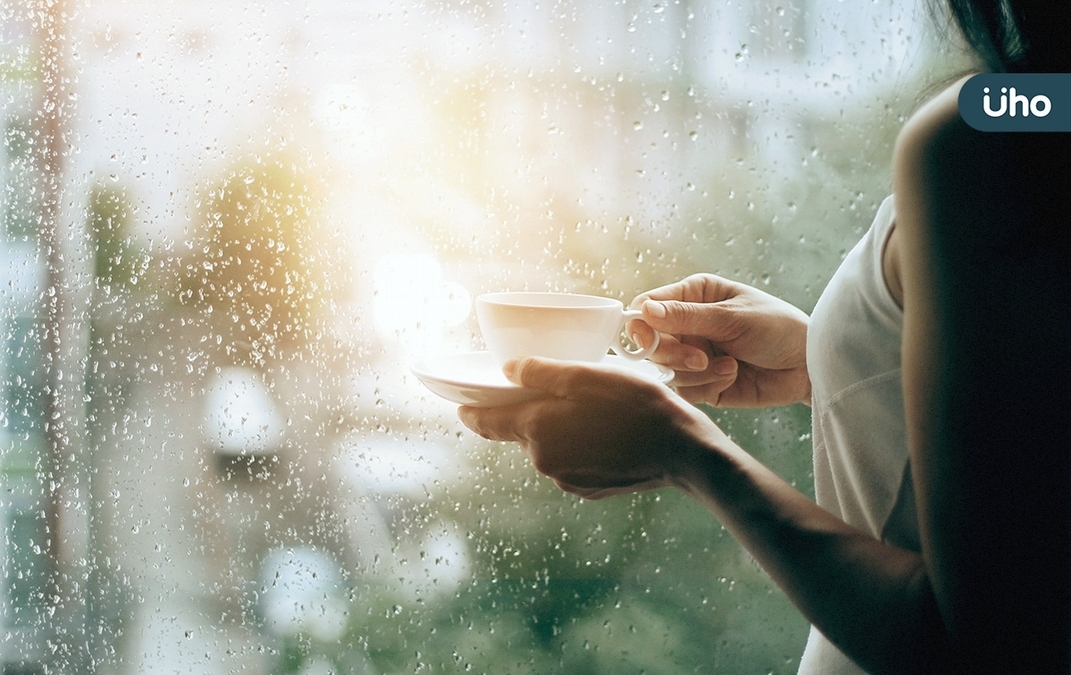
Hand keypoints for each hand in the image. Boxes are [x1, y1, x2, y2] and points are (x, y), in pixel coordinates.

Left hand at [457, 357, 719, 498]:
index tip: (460, 402)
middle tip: (560, 389)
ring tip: (595, 408)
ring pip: (549, 445)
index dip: (470, 409)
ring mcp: (566, 479)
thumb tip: (507, 370)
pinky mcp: (589, 489)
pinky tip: (608, 431)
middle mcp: (544, 460)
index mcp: (536, 429)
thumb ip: (541, 372)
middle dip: (531, 410)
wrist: (682, 451)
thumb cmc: (637, 405)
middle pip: (521, 431)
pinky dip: (580, 445)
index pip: (484, 422)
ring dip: (560, 427)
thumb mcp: (588, 375)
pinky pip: (572, 461)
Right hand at [629, 273, 810, 407]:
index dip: (641, 325)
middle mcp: (688, 324)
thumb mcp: (732, 317)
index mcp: (692, 295)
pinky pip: (686, 390)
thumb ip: (687, 316)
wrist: (808, 365)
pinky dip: (708, 385)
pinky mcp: (703, 383)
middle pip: (651, 344)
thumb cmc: (777, 327)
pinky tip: (732, 374)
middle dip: (674, 354)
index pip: (647, 307)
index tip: (648, 340)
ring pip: (667, 370)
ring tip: (727, 366)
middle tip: (698, 357)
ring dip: (696, 372)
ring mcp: (693, 354)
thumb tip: (644, 311)